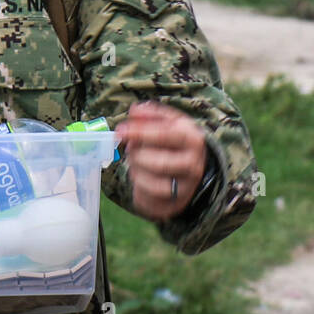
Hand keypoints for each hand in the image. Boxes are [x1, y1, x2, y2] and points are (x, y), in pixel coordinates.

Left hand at [116, 101, 207, 221]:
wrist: (189, 172)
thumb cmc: (174, 143)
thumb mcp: (169, 123)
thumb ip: (151, 114)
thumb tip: (135, 110)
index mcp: (194, 139)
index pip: (166, 134)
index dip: (140, 132)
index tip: (120, 130)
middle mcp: (194, 164)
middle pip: (158, 161)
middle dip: (136, 153)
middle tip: (129, 147)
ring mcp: (185, 186)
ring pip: (151, 180)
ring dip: (135, 167)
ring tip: (136, 159)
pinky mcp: (174, 203)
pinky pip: (147, 194)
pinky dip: (137, 182)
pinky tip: (140, 173)